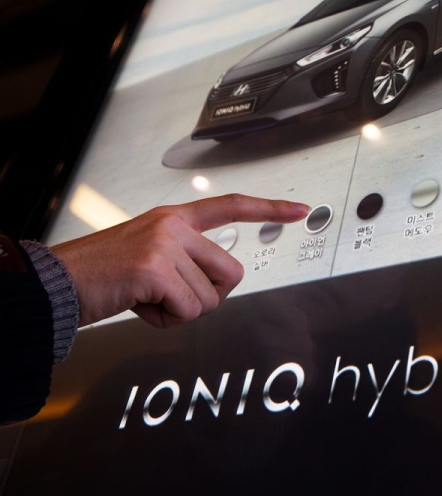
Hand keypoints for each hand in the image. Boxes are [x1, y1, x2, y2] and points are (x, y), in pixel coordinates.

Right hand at [52, 194, 309, 327]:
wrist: (56, 284)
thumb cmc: (103, 276)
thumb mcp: (149, 254)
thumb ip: (185, 258)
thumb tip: (218, 283)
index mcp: (174, 218)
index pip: (230, 206)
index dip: (269, 209)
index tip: (300, 210)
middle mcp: (173, 225)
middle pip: (231, 274)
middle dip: (205, 296)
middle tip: (169, 296)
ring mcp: (165, 244)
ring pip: (209, 299)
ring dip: (179, 311)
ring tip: (146, 298)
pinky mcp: (155, 268)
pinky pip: (188, 310)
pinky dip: (165, 320)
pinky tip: (139, 305)